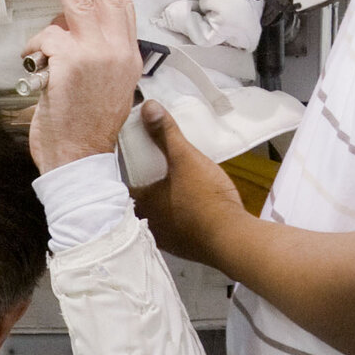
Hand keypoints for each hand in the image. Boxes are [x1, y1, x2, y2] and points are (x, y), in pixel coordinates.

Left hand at [25, 0, 142, 171]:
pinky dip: (36, 49)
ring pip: (76, 1)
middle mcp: (118, 50)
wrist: (80, 158)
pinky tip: (37, 66)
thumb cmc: (87, 129)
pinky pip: (46, 37)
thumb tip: (74, 28)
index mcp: (129, 57)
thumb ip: (99, 55)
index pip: (127, 8)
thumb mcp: (106, 88)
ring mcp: (96, 52)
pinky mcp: (71, 59)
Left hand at [128, 108, 248, 269]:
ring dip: (162, 202)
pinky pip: (174, 227)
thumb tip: (148, 107)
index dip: (127, 170)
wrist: (232, 238)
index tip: (136, 159)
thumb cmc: (206, 200)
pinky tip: (190, 205)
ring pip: (156, 215)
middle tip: (155, 169)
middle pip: (138, 201)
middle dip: (146, 185)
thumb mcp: (186, 158)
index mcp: (140, 205)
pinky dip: (178, 215)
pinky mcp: (183, 247)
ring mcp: (165, 240)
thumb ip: (166, 133)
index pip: (121, 185)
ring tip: (172, 184)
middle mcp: (147, 225)